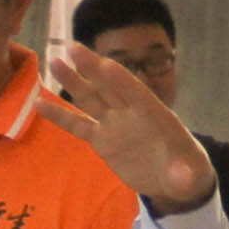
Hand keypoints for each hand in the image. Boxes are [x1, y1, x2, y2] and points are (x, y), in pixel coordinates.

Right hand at [34, 46, 219, 209]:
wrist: (176, 180)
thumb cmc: (187, 171)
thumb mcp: (190, 176)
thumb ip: (184, 176)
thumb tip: (183, 181)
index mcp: (156, 115)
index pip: (137, 93)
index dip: (121, 80)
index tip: (105, 63)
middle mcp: (132, 114)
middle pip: (109, 87)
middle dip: (92, 68)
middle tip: (72, 47)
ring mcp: (115, 124)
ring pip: (91, 99)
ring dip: (73, 82)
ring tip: (54, 62)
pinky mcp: (102, 140)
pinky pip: (78, 125)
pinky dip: (60, 115)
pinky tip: (39, 103)